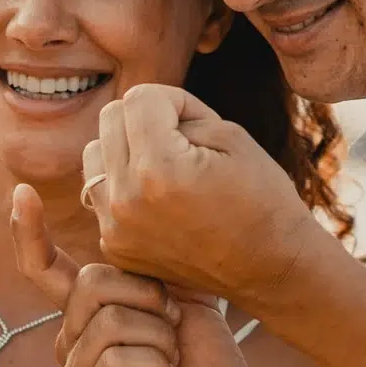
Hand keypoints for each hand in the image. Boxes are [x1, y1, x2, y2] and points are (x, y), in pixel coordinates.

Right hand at [12, 185, 261, 366]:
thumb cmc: (206, 361)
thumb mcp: (180, 298)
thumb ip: (147, 271)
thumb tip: (128, 230)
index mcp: (87, 313)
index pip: (45, 270)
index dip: (29, 233)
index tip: (22, 193)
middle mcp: (71, 343)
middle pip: (90, 286)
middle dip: (150, 300)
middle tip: (175, 328)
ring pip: (108, 326)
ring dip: (160, 340)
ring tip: (173, 362)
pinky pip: (114, 364)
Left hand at [84, 84, 322, 310]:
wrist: (270, 269)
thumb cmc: (262, 198)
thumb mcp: (231, 135)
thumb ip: (179, 112)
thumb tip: (142, 109)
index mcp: (159, 169)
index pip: (139, 97)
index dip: (174, 100)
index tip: (198, 124)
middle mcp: (126, 200)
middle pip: (110, 119)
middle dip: (146, 120)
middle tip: (183, 143)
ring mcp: (116, 228)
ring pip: (94, 154)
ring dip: (126, 150)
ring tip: (166, 168)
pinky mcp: (115, 247)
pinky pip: (101, 193)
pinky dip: (124, 186)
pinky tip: (160, 200)